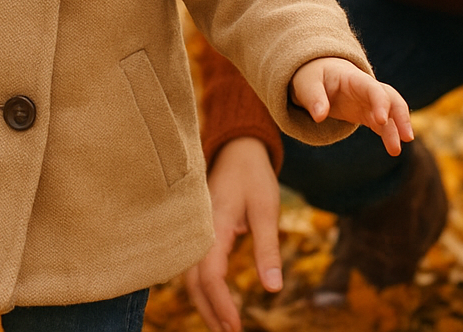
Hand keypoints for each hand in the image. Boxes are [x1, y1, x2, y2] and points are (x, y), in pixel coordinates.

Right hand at [185, 137, 279, 331]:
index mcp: (213, 225)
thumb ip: (268, 248)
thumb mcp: (266, 210)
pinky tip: (214, 299)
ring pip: (189, 275)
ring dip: (203, 301)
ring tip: (222, 324)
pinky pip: (192, 264)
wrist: (238, 149)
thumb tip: (273, 288)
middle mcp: (197, 231)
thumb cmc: (254, 177)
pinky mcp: (197, 232)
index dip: (221, 304)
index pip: (209, 276)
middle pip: (193, 281)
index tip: (236, 326)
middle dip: (209, 310)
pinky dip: (201, 286)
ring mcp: (194, 231)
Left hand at [290, 57, 412, 156]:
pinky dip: (389, 135)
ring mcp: (369, 102)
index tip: (380, 120)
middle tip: (406, 137)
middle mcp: (367, 90)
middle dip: (401, 116)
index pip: (374, 89)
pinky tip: (392, 148)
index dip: (380, 103)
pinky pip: (382, 125)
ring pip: (391, 114)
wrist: (318, 76)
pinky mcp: (367, 114)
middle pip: (392, 99)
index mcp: (355, 79)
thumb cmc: (313, 77)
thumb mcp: (308, 84)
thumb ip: (314, 98)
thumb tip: (319, 116)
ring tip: (396, 151)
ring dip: (397, 130)